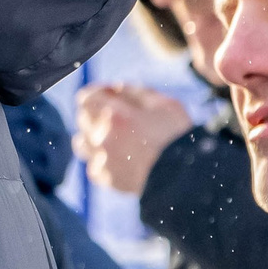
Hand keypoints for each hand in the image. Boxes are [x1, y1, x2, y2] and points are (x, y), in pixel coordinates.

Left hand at [74, 83, 192, 196]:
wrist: (185, 179)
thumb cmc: (178, 139)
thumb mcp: (165, 104)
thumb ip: (136, 92)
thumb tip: (116, 89)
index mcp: (116, 116)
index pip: (87, 98)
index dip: (99, 93)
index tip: (111, 95)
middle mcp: (103, 137)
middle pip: (83, 118)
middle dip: (97, 113)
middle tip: (119, 118)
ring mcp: (102, 159)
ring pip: (82, 142)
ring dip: (95, 137)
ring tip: (117, 139)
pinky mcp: (105, 178)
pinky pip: (94, 164)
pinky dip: (103, 160)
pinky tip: (122, 159)